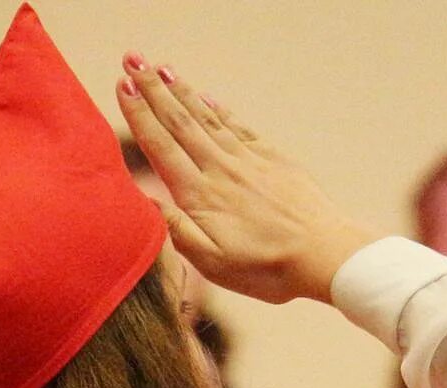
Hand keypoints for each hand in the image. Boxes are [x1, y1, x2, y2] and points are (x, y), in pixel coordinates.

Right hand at [117, 55, 377, 304]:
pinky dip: (221, 110)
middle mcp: (220, 169)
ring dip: (182, 92)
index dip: (140, 115)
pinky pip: (239, 127)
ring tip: (162, 69)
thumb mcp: (212, 262)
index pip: (161, 146)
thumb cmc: (266, 268)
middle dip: (153, 89)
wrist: (323, 254)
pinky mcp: (272, 159)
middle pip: (180, 121)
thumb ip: (176, 229)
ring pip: (207, 117)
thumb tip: (146, 200)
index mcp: (199, 195)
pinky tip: (208, 97)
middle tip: (133, 60)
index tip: (123, 87)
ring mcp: (248, 161)